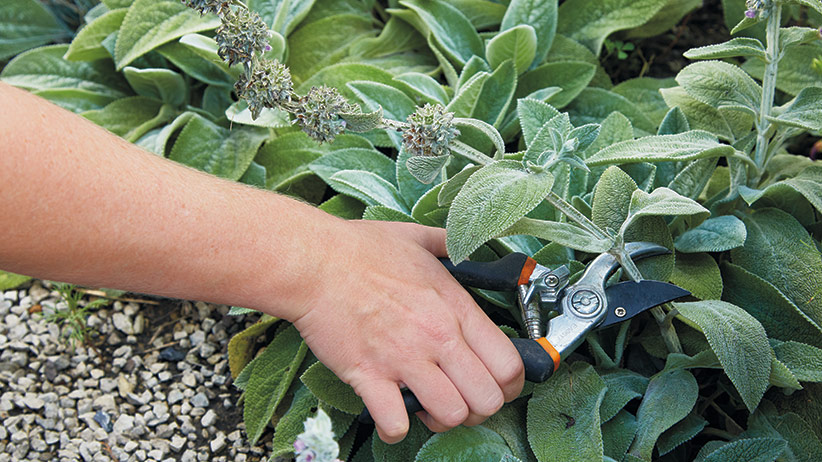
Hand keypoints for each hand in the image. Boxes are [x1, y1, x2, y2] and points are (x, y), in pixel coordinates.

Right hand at [290, 220, 523, 442]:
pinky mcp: (368, 375)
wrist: (312, 262)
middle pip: (488, 399)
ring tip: (427, 408)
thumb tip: (466, 244)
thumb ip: (449, 243)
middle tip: (461, 400)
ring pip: (451, 415)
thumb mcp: (417, 237)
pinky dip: (395, 429)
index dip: (510, 385)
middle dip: (479, 408)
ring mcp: (403, 358)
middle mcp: (437, 336)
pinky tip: (391, 415)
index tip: (497, 386)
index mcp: (455, 307)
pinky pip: (395, 422)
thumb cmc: (360, 249)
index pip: (509, 363)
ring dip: (442, 420)